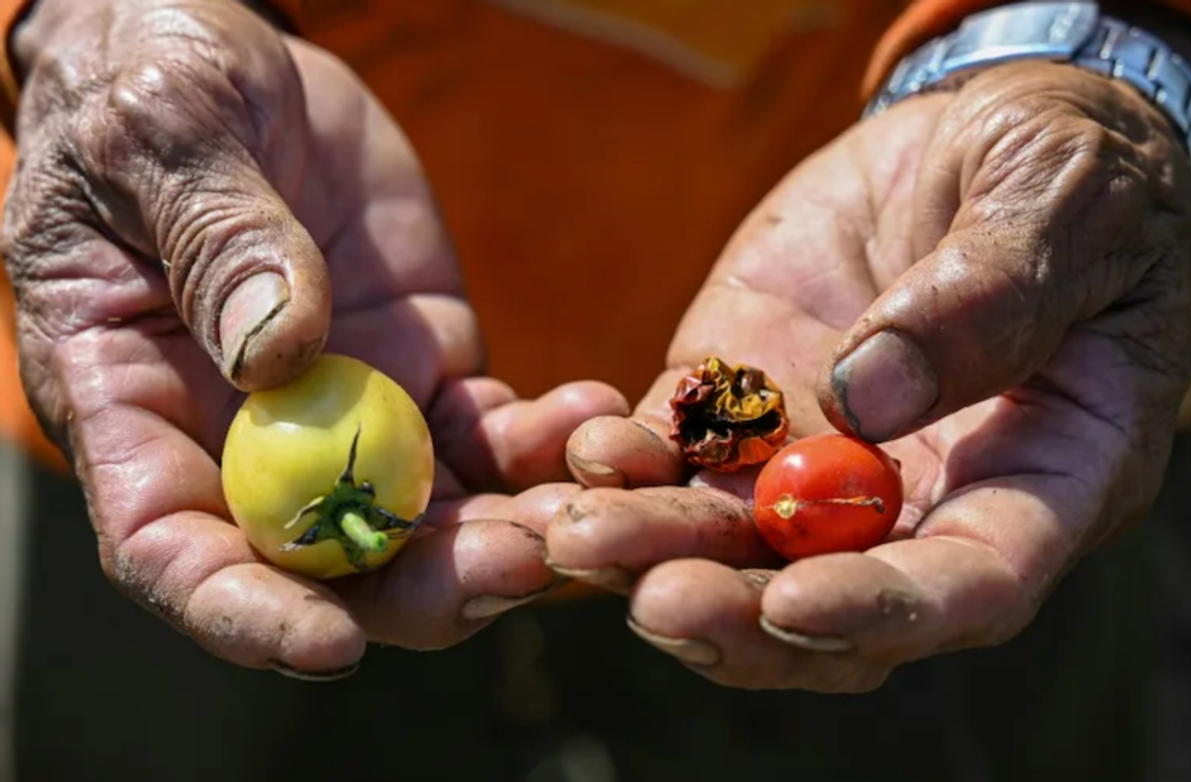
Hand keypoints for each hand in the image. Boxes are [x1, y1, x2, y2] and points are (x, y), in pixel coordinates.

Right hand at [2, 0, 626, 676]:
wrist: (242, 71)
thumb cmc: (155, 90)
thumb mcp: (163, 137)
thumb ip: (217, 241)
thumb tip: (279, 352)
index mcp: (139, 410)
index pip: (177, 552)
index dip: (247, 610)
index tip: (329, 642)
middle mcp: (251, 442)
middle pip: (335, 562)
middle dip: (432, 583)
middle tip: (526, 562)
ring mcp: (352, 415)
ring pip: (436, 518)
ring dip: (519, 528)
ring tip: (600, 500)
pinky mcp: (430, 374)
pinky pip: (497, 437)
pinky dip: (552, 441)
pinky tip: (601, 415)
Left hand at [546, 61, 1190, 691]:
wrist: (971, 137)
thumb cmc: (1062, 166)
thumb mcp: (1062, 202)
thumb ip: (991, 294)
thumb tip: (867, 394)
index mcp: (1041, 476)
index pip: (971, 583)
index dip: (884, 610)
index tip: (795, 604)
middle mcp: (921, 496)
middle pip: (828, 596)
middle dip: (739, 613)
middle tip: (655, 602)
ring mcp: (819, 456)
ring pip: (732, 542)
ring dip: (654, 552)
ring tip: (577, 537)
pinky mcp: (743, 403)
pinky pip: (676, 453)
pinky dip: (626, 466)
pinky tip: (581, 455)